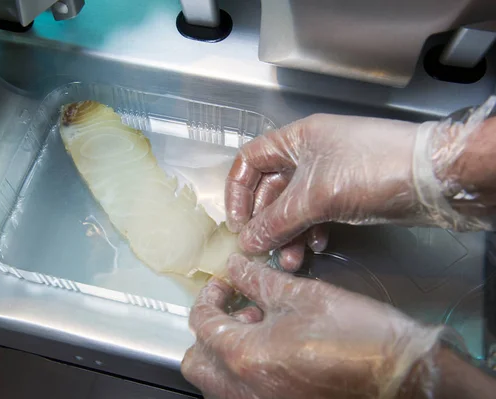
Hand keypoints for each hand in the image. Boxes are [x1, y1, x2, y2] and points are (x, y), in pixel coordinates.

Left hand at [181, 254, 442, 398]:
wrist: (400, 375)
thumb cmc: (358, 335)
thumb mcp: (303, 295)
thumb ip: (259, 281)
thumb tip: (236, 267)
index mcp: (245, 356)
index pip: (203, 322)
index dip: (210, 295)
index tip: (225, 283)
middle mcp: (244, 390)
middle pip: (197, 360)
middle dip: (209, 330)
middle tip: (238, 309)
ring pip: (215, 381)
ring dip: (224, 353)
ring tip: (257, 330)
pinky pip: (240, 394)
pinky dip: (242, 373)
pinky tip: (271, 353)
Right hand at [226, 98, 495, 270]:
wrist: (432, 178)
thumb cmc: (369, 171)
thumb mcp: (316, 195)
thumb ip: (277, 221)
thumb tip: (247, 242)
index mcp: (296, 140)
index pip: (250, 161)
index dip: (238, 192)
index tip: (237, 225)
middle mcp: (308, 155)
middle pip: (271, 189)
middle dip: (266, 222)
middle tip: (262, 250)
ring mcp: (328, 176)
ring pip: (294, 207)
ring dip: (288, 235)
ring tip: (290, 261)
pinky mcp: (346, 195)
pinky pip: (316, 216)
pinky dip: (311, 233)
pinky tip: (316, 248)